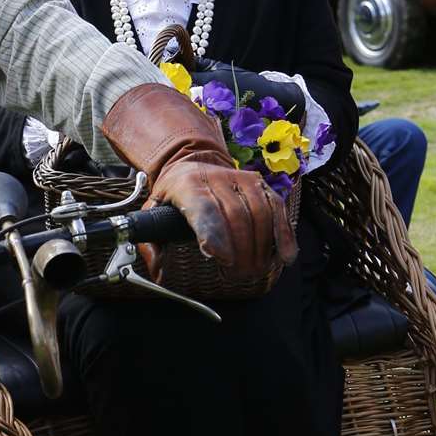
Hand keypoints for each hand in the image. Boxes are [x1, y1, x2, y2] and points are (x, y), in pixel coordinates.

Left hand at [143, 156, 296, 282]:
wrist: (190, 160)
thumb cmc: (173, 195)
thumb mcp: (153, 211)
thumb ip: (151, 242)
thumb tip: (159, 269)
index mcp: (187, 184)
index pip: (204, 208)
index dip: (214, 233)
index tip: (220, 258)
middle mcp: (216, 178)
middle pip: (235, 216)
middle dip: (239, 250)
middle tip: (238, 275)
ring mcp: (241, 179)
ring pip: (259, 213)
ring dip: (260, 247)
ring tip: (254, 270)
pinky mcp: (260, 184)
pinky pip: (276, 209)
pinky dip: (283, 234)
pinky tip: (284, 256)